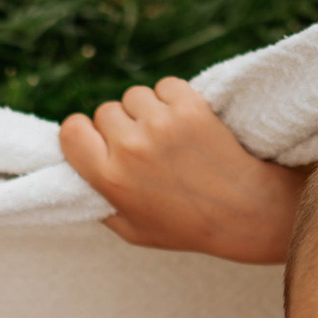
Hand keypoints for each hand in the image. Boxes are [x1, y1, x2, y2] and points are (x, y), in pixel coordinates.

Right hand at [59, 77, 304, 263]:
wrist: (247, 211)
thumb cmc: (188, 226)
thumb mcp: (133, 231)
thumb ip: (100, 204)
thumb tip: (77, 177)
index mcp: (110, 179)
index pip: (71, 131)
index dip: (83, 133)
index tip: (99, 141)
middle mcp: (130, 148)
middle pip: (105, 111)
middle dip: (122, 125)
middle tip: (147, 147)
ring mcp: (160, 124)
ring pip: (136, 95)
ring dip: (149, 109)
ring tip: (171, 136)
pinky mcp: (189, 106)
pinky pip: (166, 86)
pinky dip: (175, 98)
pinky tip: (189, 123)